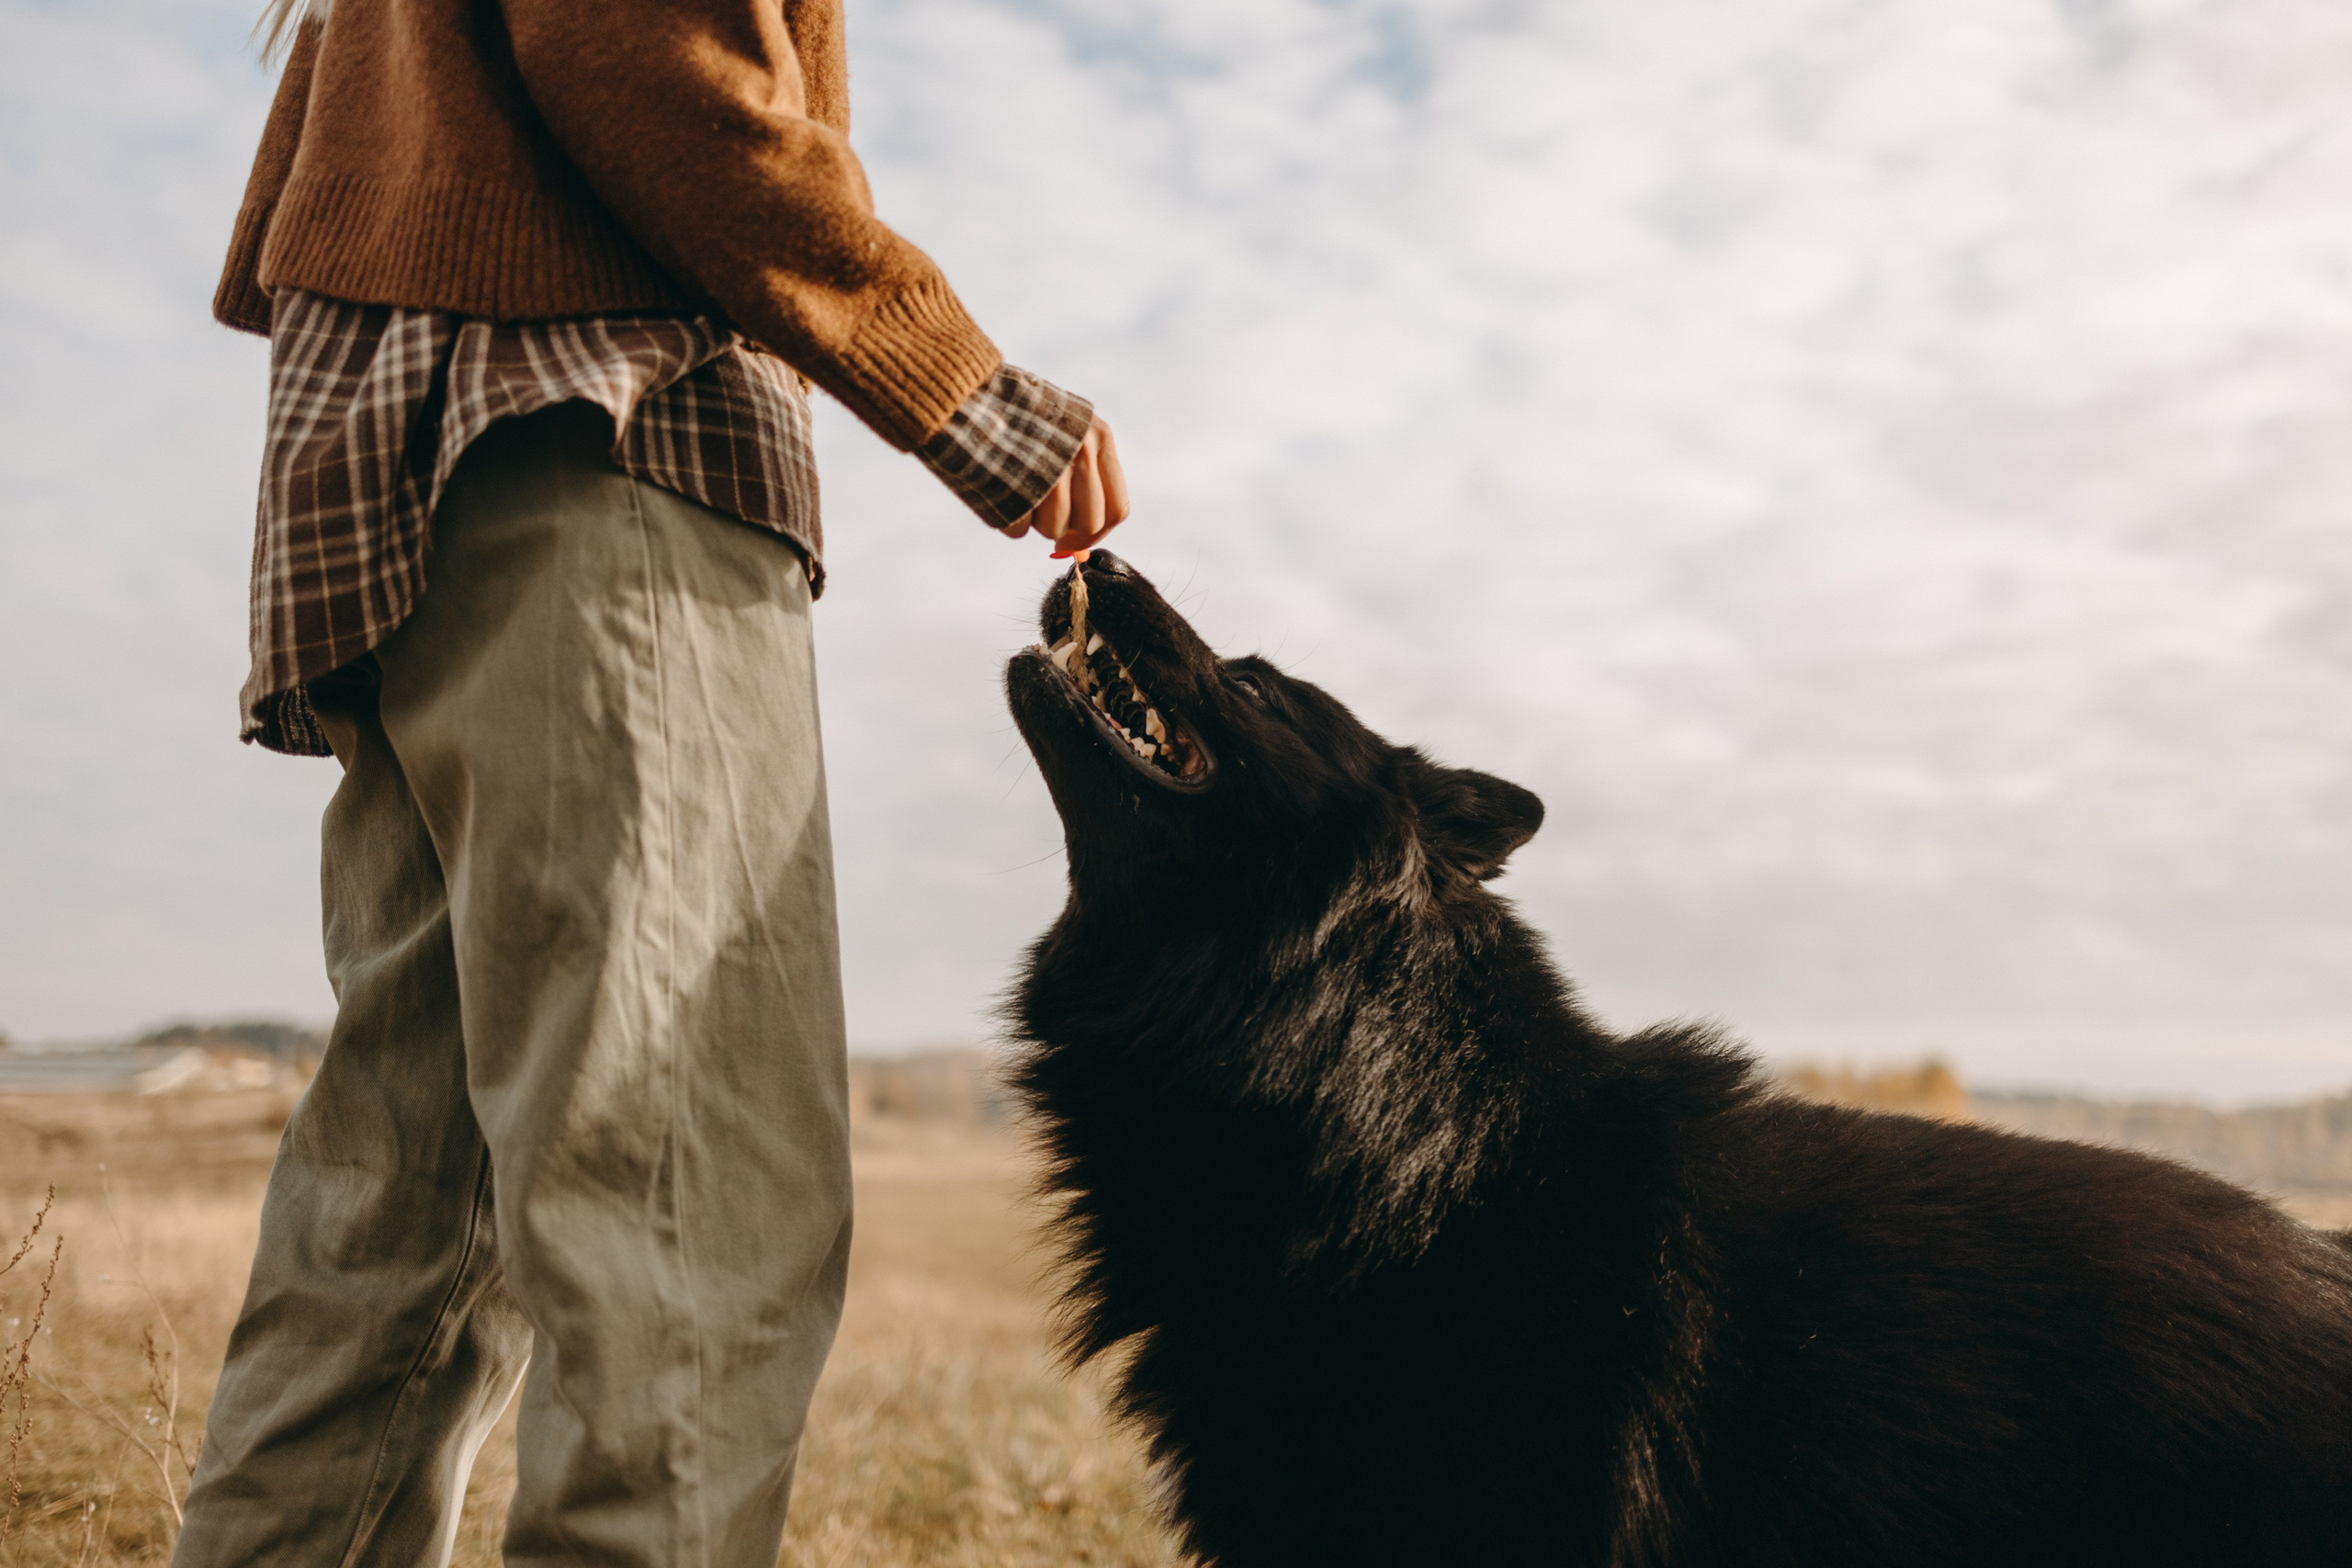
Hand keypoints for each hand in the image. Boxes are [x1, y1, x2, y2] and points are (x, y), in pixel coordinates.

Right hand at [1003, 415, 1129, 553]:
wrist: (966, 392)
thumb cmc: (1019, 415)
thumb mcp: (1067, 428)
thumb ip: (1085, 472)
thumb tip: (1087, 534)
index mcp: (1099, 437)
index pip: (1116, 508)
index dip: (1095, 533)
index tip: (1075, 539)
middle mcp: (1080, 451)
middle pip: (1088, 523)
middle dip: (1065, 529)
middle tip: (1042, 514)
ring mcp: (1048, 469)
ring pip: (1053, 529)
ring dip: (1034, 520)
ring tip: (1016, 486)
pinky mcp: (1014, 487)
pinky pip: (1019, 529)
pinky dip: (1006, 517)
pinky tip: (997, 487)